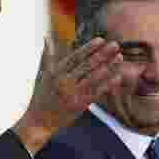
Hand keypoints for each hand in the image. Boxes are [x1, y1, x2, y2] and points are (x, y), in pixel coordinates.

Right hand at [14, 35, 121, 153]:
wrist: (39, 121)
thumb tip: (46, 37)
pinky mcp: (79, 105)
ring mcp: (72, 94)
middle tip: (115, 44)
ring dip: (108, 66)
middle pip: (86, 65)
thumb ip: (47, 56)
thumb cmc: (42, 95)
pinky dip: (108, 84)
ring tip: (119, 57)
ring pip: (93, 77)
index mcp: (56, 72)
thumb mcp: (43, 74)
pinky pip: (96, 92)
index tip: (101, 39)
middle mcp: (64, 81)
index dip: (89, 48)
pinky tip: (118, 77)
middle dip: (102, 54)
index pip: (75, 57)